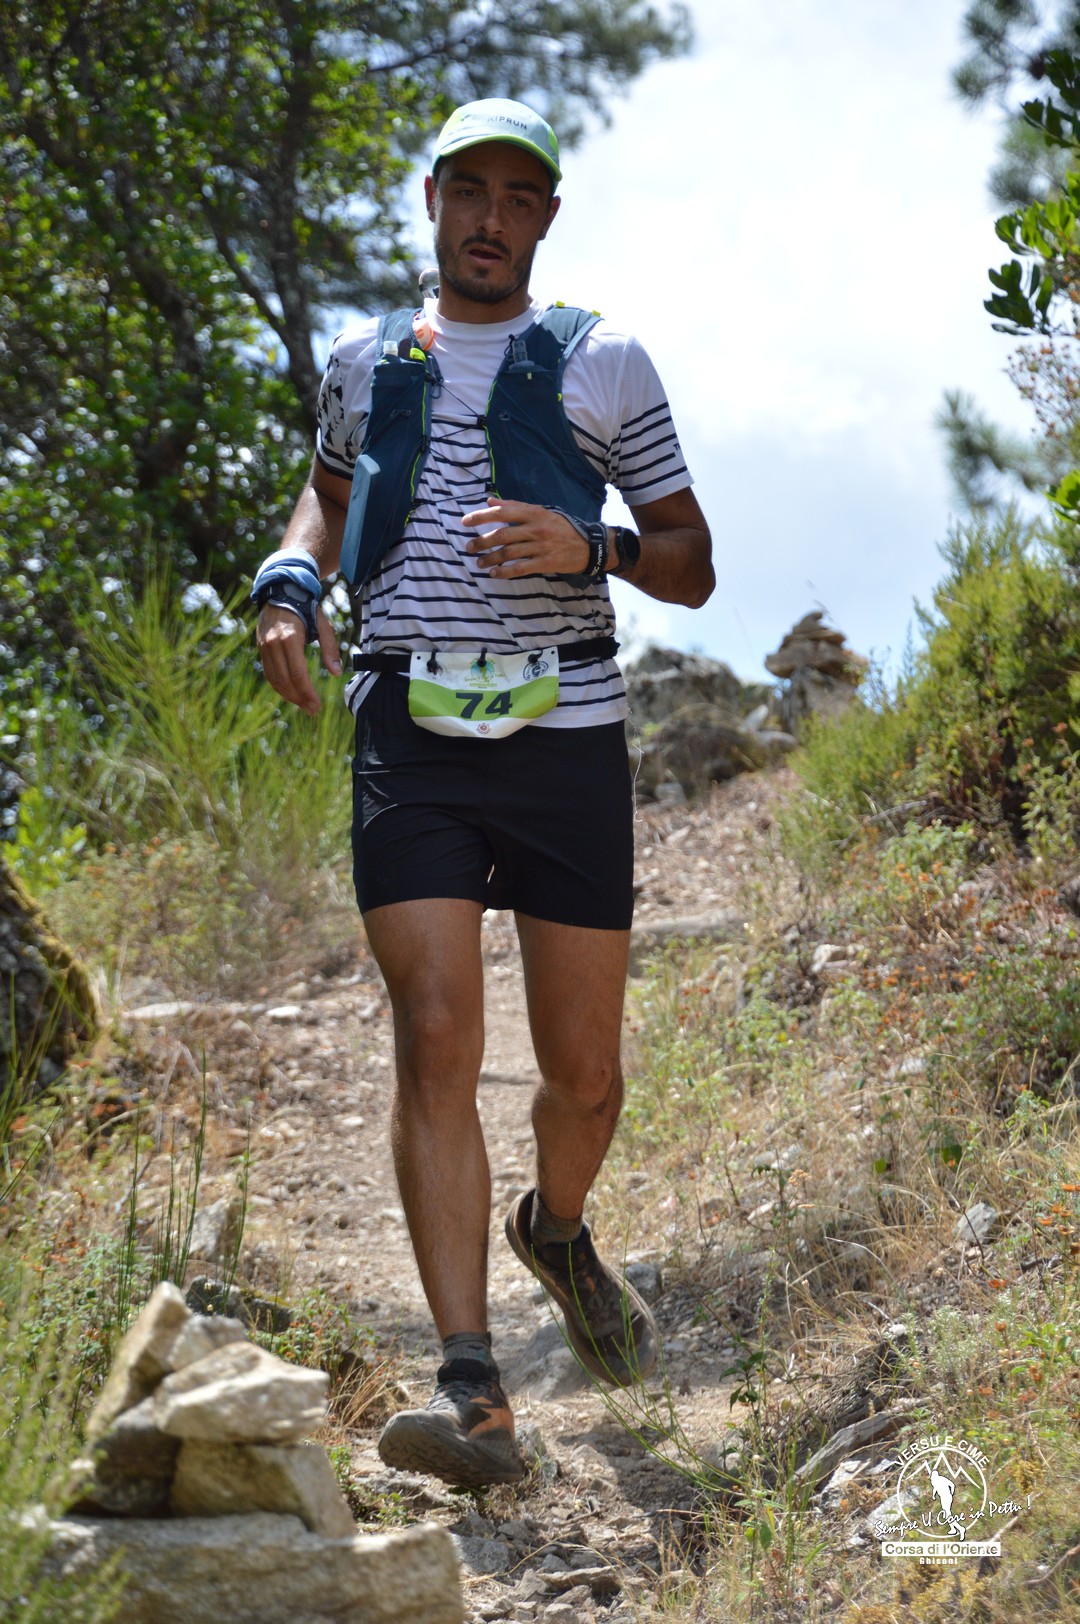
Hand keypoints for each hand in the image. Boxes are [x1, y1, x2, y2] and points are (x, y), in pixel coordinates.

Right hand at [257, 602, 341, 713]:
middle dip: (299, 698)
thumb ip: (330, 648)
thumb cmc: (306, 608)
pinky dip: (280, 686)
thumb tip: (337, 672)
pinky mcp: (261, 649)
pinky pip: (269, 673)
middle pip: (285, 680)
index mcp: (290, 638)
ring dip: (289, 695)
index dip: (307, 693)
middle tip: (312, 710)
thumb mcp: (323, 624)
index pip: (298, 674)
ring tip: (303, 705)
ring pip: (274, 680)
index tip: (317, 706)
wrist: (280, 591)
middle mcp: (273, 644)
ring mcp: (264, 647)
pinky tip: (291, 693)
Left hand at [461, 498, 591, 576]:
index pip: (502, 512)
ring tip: (479, 563)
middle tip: (469, 547)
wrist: (589, 546)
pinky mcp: (546, 562)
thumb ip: (515, 506)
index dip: (481, 517)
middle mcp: (536, 528)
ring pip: (509, 552)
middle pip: (502, 534)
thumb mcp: (541, 512)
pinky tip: (494, 574)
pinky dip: (505, 571)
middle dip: (482, 541)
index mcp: (534, 513)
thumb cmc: (562, 527)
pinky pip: (520, 568)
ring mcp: (541, 546)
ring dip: (490, 558)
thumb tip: (489, 501)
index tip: (465, 522)